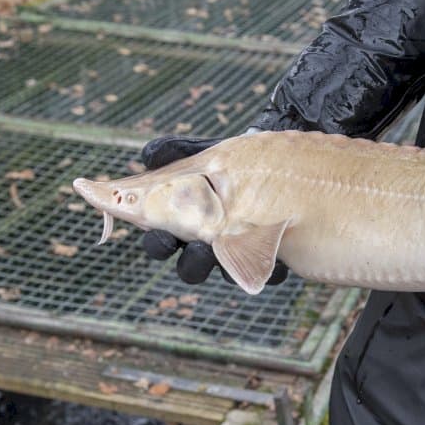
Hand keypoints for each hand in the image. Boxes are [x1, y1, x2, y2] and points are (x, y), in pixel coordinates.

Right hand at [139, 134, 289, 285]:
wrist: (274, 160)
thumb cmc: (228, 160)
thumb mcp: (202, 151)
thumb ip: (174, 152)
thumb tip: (150, 156)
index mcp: (183, 225)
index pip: (161, 244)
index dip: (158, 244)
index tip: (160, 235)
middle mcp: (207, 245)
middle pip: (191, 269)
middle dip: (192, 262)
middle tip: (199, 246)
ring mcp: (236, 253)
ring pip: (226, 272)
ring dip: (226, 264)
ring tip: (233, 246)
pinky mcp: (267, 255)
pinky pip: (266, 269)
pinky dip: (268, 264)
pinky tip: (274, 253)